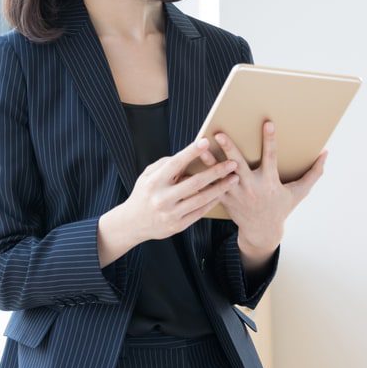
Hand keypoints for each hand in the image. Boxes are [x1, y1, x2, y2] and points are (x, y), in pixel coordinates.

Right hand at [120, 137, 240, 243]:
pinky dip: (213, 201)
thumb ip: (165, 165)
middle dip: (216, 171)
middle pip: (195, 182)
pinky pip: (200, 211)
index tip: (206, 141)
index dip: (191, 152)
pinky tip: (222, 193)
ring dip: (221, 187)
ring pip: (202, 198)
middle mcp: (162, 198)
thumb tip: (187, 155)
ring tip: (234, 178)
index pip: (175, 164)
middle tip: (232, 163)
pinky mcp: (178, 226)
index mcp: (154, 182)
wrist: (132, 224)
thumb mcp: (147, 176)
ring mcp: (171, 213)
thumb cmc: (143, 193)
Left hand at [212, 121, 326, 251]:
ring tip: (200, 145)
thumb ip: (313, 173)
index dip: (270, 140)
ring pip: (220, 174)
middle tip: (220, 133)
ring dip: (209, 160)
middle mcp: (252, 187)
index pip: (271, 157)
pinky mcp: (224, 198)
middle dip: (229, 149)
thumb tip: (326, 153)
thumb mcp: (299, 193)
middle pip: (239, 165)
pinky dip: (203, 175)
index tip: (267, 123)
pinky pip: (211, 185)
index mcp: (270, 183)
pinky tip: (192, 163)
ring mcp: (236, 193)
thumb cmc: (281, 208)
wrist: (262, 231)